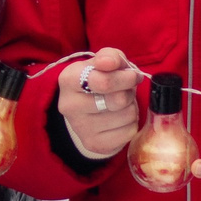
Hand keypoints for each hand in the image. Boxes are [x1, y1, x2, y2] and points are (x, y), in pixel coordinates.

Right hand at [59, 46, 141, 161]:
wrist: (86, 112)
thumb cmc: (98, 81)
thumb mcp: (103, 63)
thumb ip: (110, 57)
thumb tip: (110, 62)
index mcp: (68, 80)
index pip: (103, 81)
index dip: (124, 77)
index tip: (132, 76)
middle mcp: (69, 106)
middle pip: (118, 100)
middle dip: (129, 92)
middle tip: (126, 90)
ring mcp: (80, 128)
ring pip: (126, 115)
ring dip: (131, 108)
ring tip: (121, 105)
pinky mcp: (93, 144)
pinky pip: (128, 132)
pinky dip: (131, 124)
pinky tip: (120, 120)